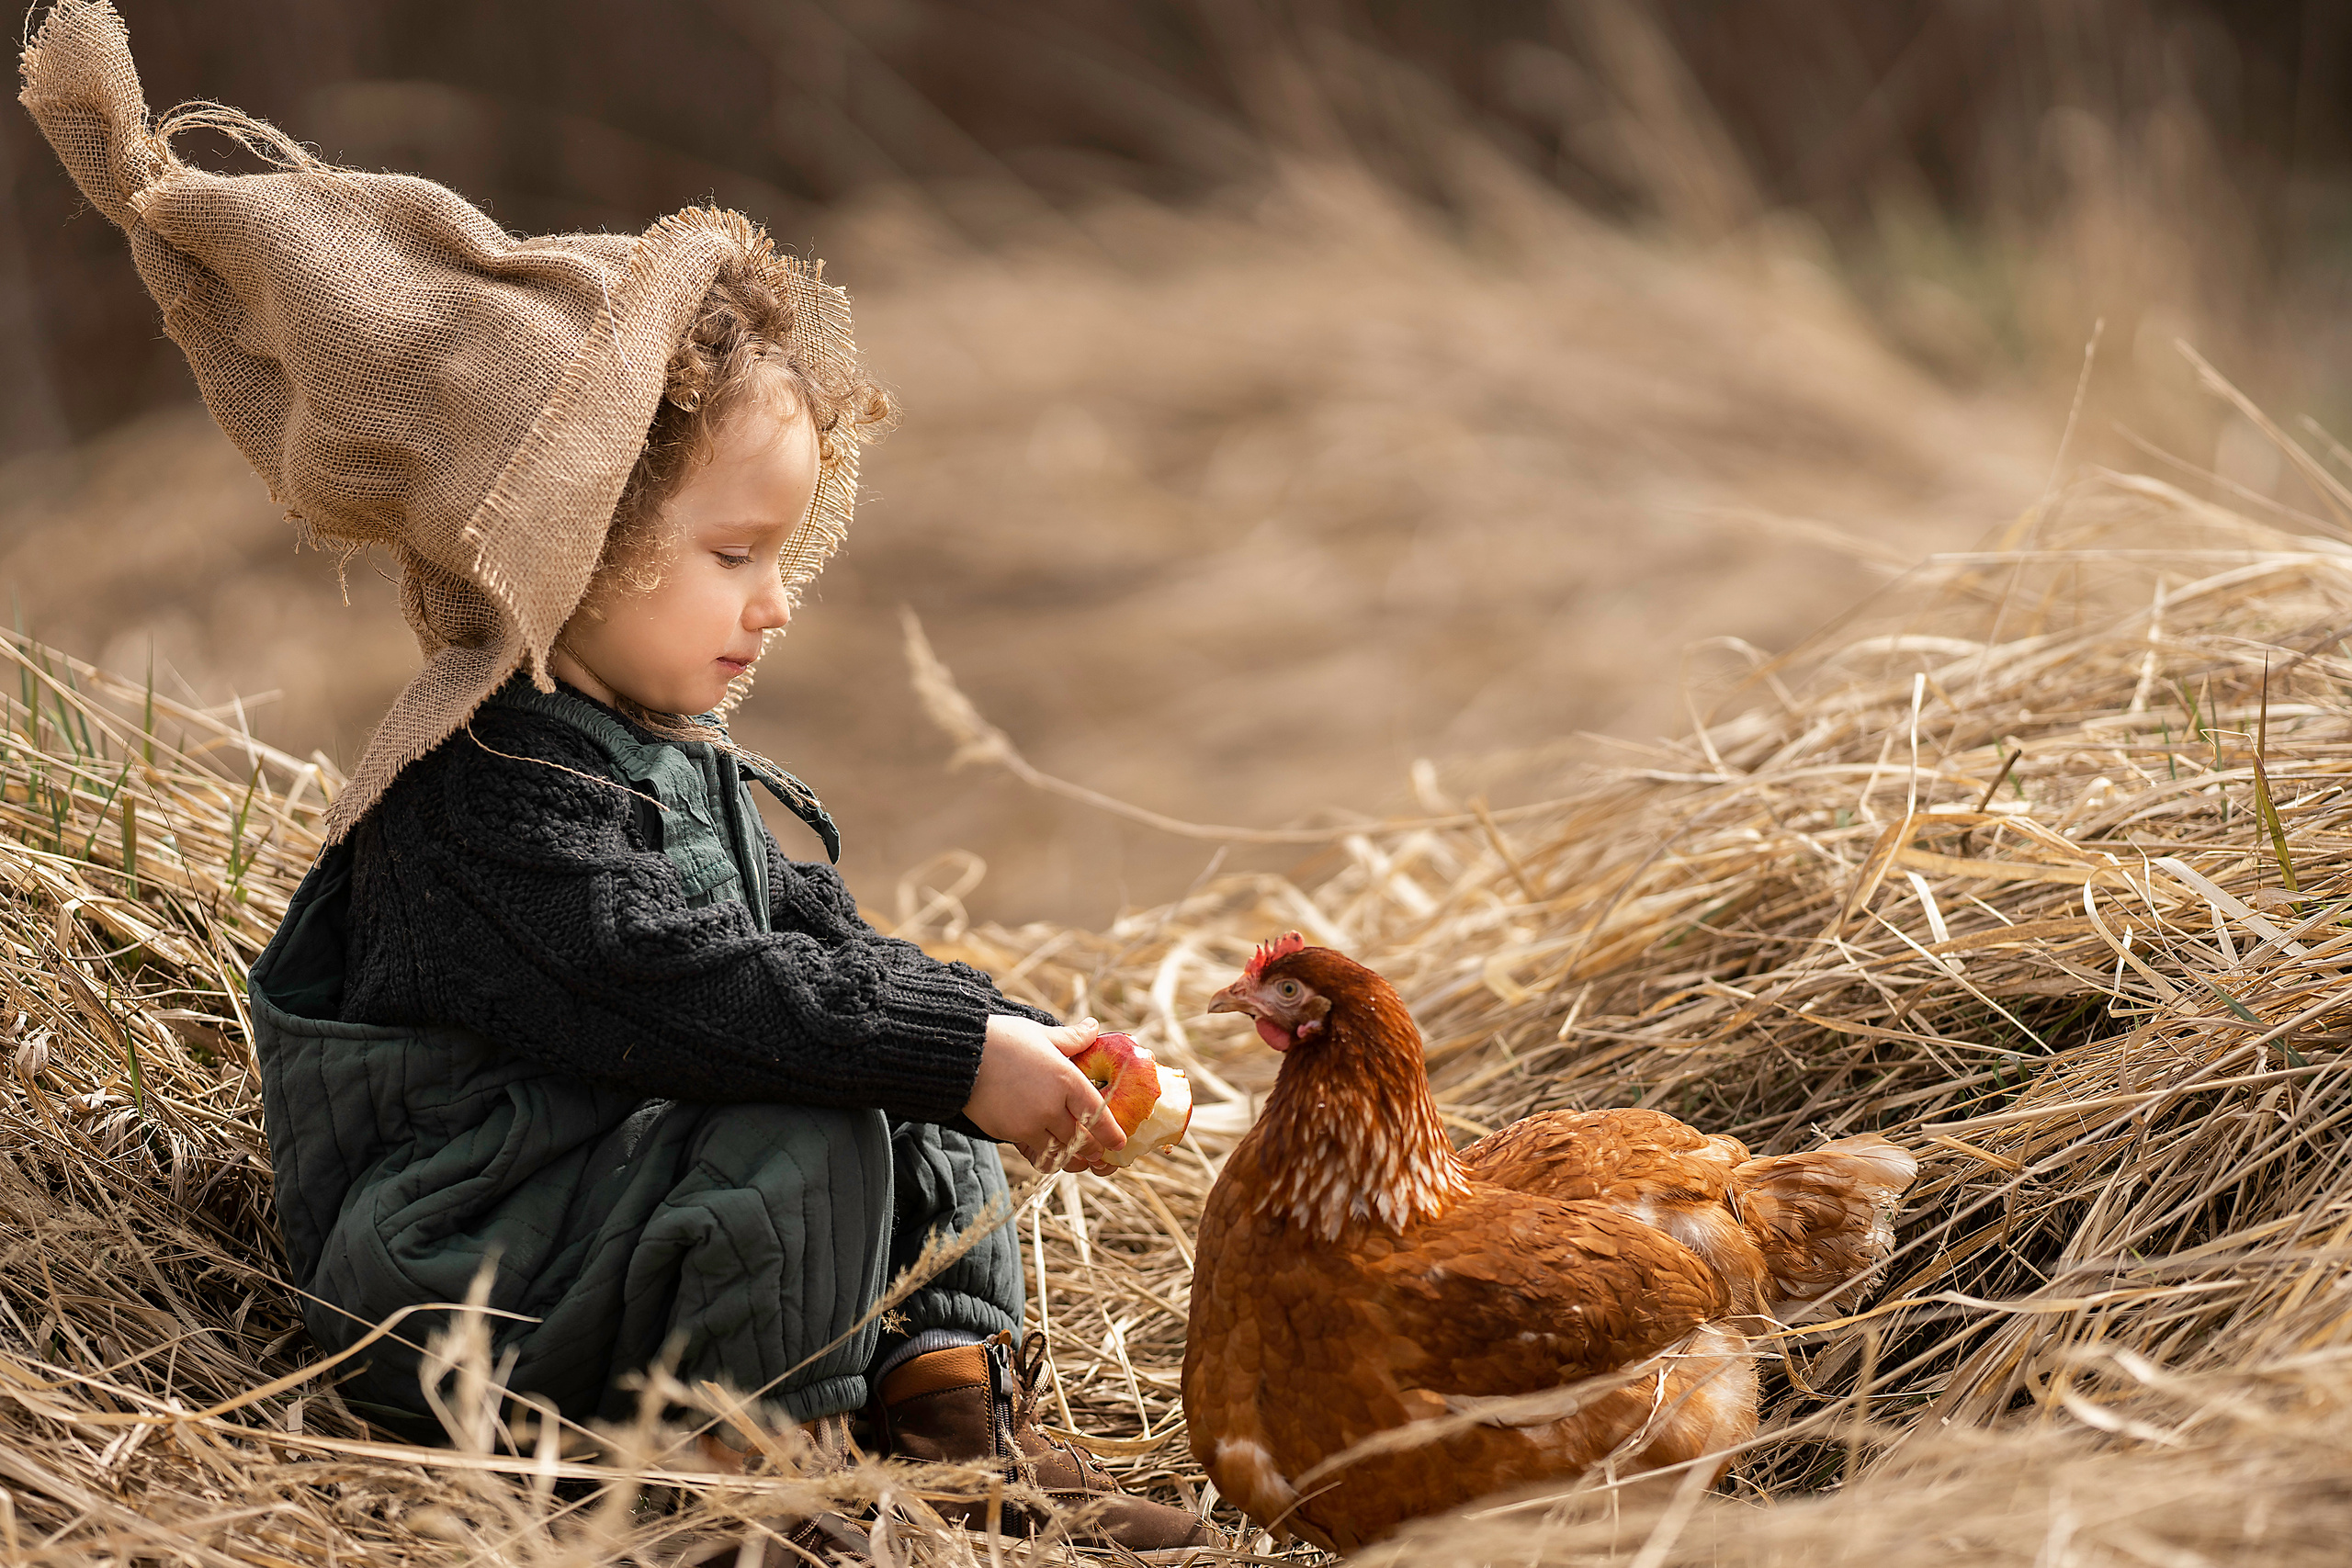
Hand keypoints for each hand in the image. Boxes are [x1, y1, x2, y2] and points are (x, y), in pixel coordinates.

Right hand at [963, 1014, 1127, 1172]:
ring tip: (1076, 1159)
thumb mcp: (1042, 1035)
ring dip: (1069, 1157)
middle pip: (1080, 1139)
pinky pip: (1035, 1154)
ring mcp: (1029, 1124)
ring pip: (1058, 1151)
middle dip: (1092, 1149)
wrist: (960, 1056)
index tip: (1118, 1144)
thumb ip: (1072, 1038)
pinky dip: (1045, 1157)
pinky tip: (1049, 1154)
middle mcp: (1051, 1106)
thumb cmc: (1003, 1040)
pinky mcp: (1009, 1134)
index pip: (1097, 1114)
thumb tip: (1094, 1027)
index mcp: (1066, 1080)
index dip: (1110, 1133)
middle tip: (1098, 1155)